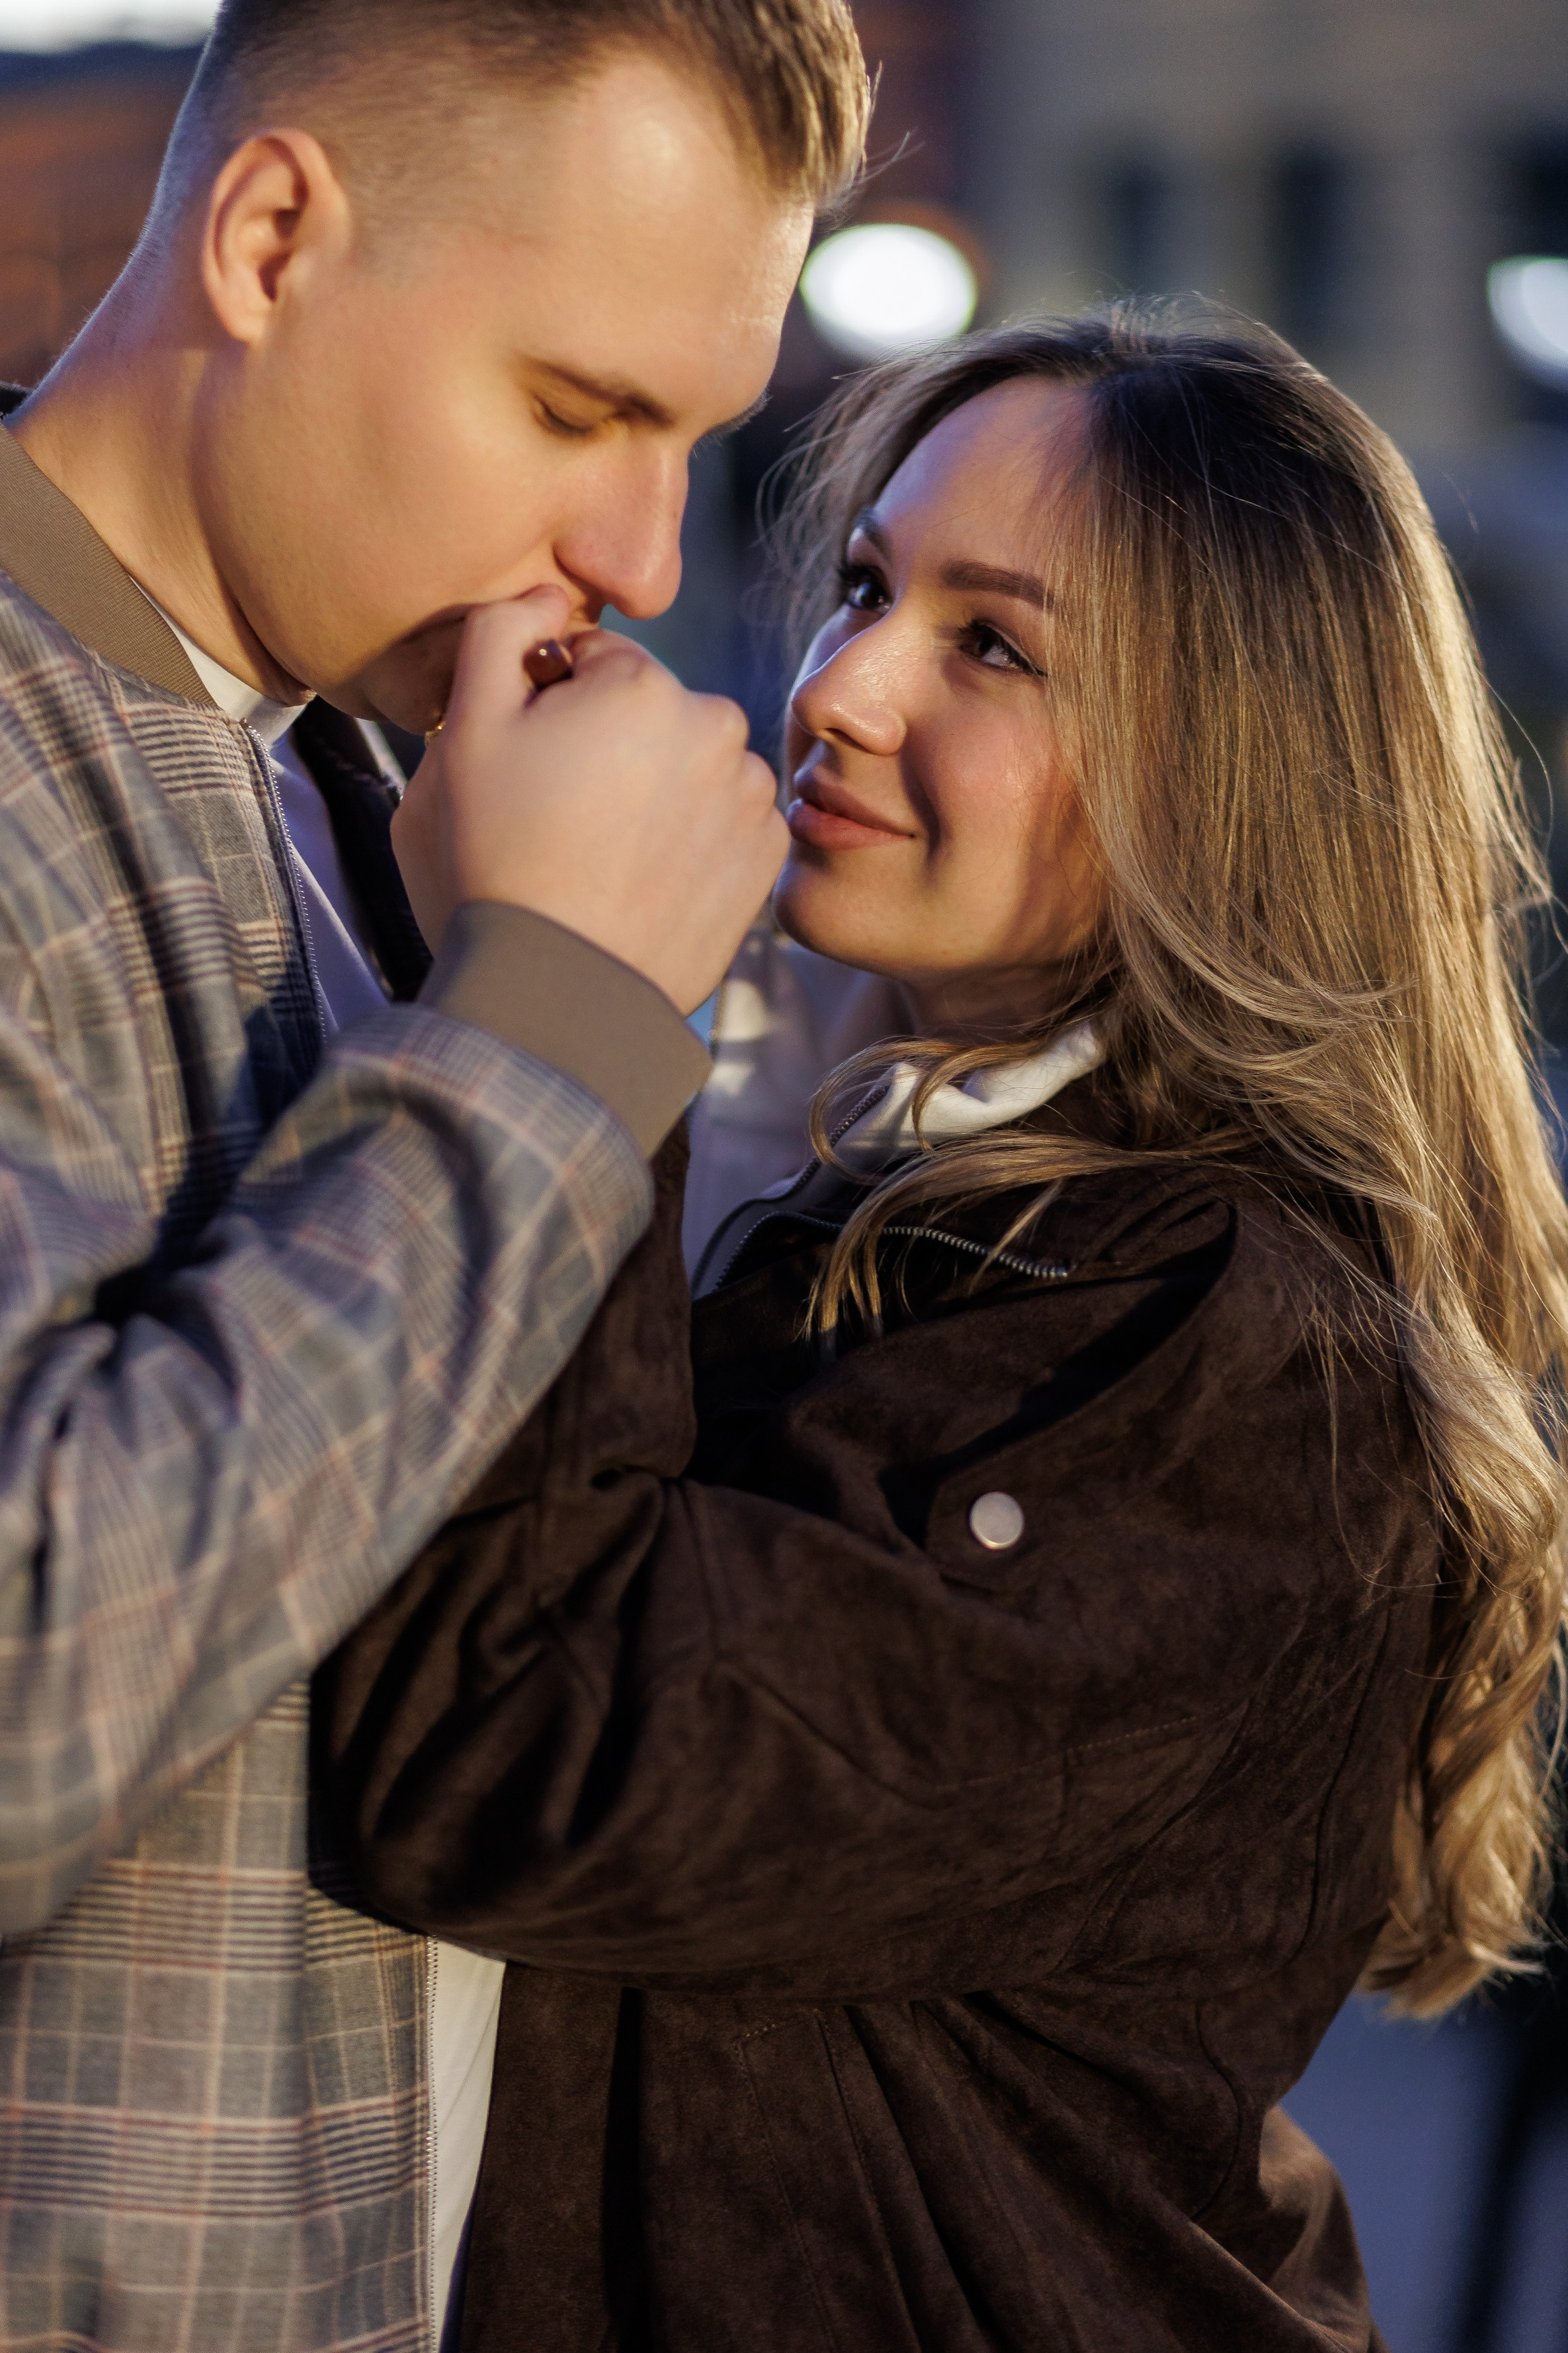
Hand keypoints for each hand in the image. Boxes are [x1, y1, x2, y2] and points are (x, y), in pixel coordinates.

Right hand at [391, 588, 784, 1013]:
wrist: (562, 988)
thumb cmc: (502, 860)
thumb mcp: (468, 732)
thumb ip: (499, 632)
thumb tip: (546, 595)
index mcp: (643, 684)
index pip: (593, 664)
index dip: (552, 709)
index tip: (533, 767)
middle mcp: (716, 725)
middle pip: (650, 711)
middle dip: (611, 745)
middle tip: (565, 817)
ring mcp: (750, 794)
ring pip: (691, 764)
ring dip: (657, 789)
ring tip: (607, 854)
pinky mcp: (767, 854)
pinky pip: (724, 820)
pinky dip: (693, 838)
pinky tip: (647, 876)